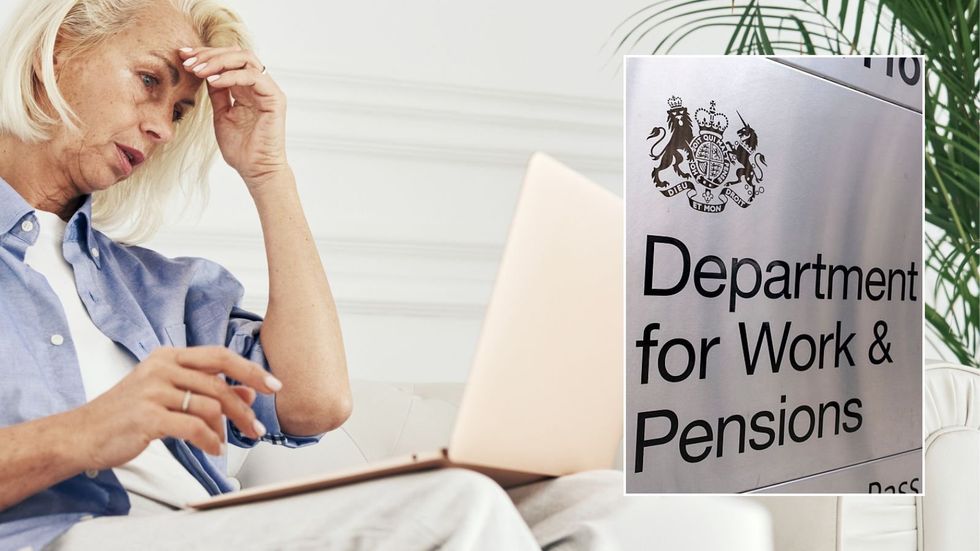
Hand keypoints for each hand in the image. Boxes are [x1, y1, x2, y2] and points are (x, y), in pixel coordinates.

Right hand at [70, 346, 280, 470]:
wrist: (82, 433)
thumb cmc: (127, 413)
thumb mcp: (168, 394)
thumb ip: (206, 390)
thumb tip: (247, 392)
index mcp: (168, 356)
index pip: (219, 356)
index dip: (250, 370)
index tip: (274, 385)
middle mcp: (161, 367)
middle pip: (219, 383)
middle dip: (244, 408)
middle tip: (257, 428)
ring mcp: (153, 390)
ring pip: (210, 406)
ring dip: (226, 429)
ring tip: (226, 443)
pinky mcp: (147, 416)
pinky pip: (193, 428)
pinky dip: (209, 441)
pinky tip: (213, 449)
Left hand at [177, 46, 287, 190]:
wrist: (256, 170)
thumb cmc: (241, 148)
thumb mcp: (221, 114)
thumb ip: (217, 93)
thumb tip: (204, 72)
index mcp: (247, 88)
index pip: (228, 60)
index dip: (205, 55)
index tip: (182, 56)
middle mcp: (260, 86)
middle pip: (237, 54)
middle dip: (209, 54)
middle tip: (188, 62)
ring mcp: (268, 91)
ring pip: (246, 59)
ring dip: (218, 62)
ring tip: (197, 71)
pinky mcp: (275, 99)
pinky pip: (253, 77)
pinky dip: (231, 76)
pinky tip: (213, 81)